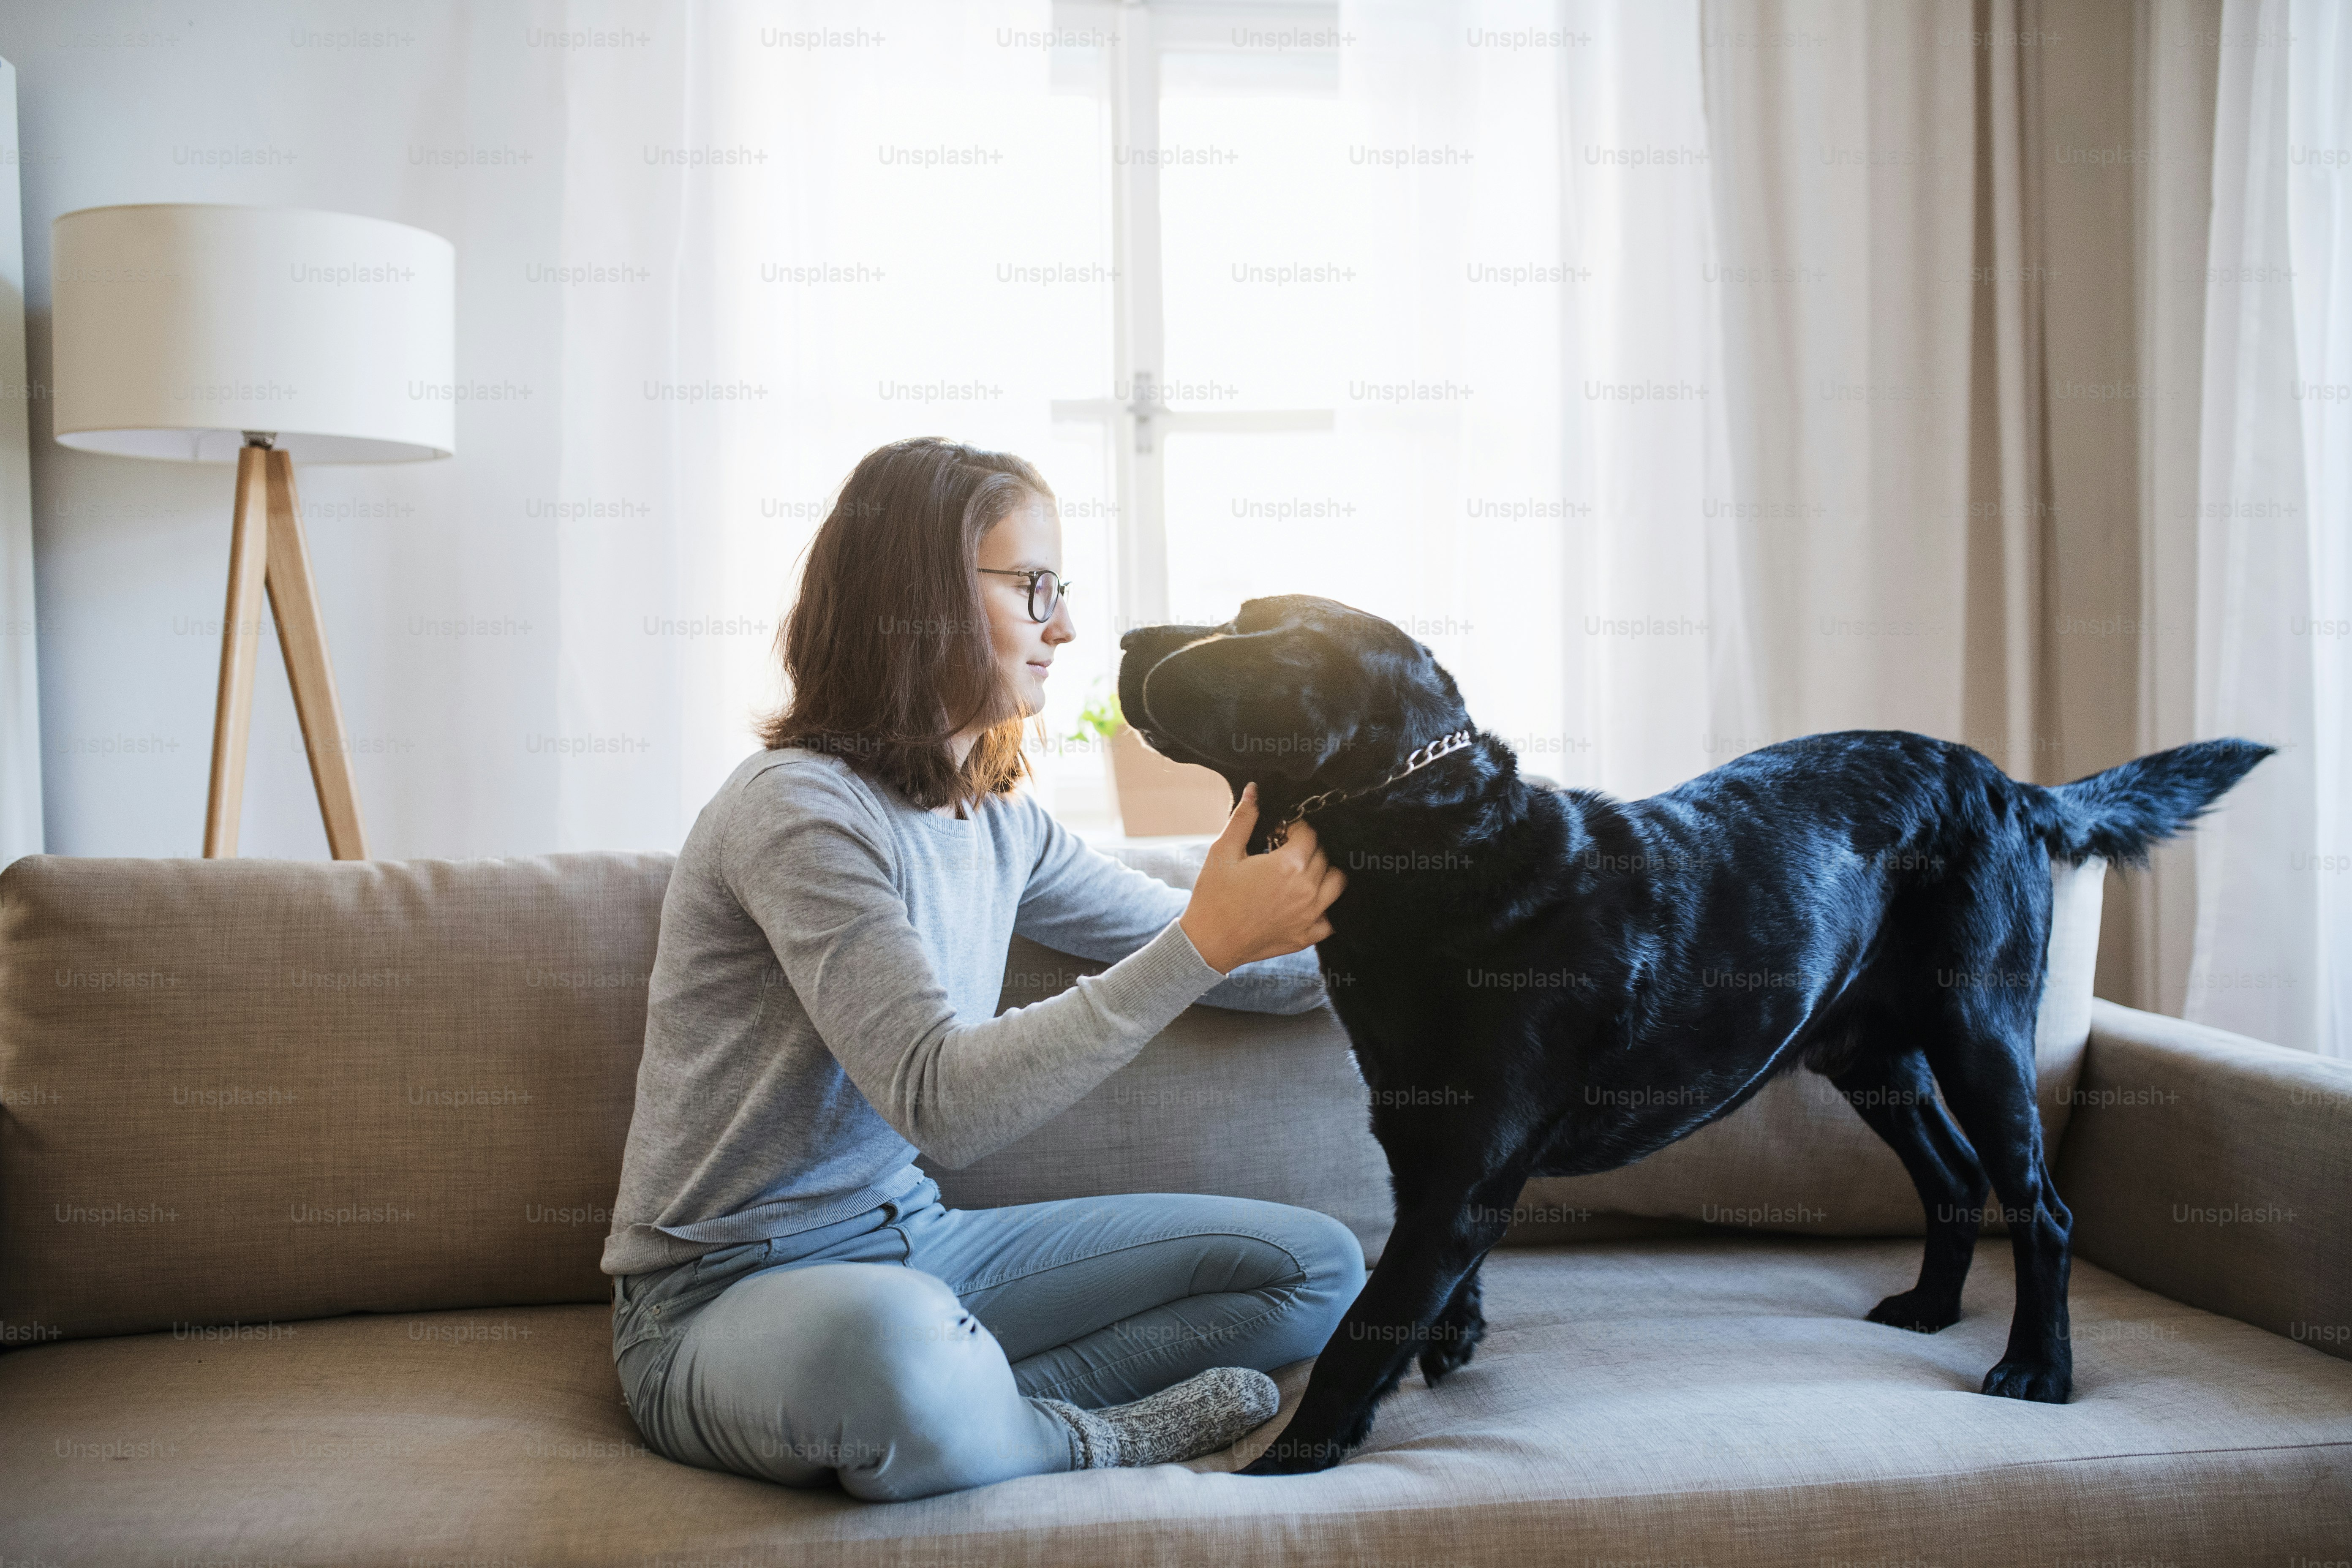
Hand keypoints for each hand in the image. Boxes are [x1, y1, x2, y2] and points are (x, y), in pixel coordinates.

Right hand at [1178, 783, 1345, 973]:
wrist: (1208, 942)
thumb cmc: (1213, 896)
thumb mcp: (1223, 852)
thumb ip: (1243, 819)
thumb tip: (1254, 791)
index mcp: (1287, 866)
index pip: (1310, 834)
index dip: (1296, 828)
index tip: (1280, 833)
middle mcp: (1306, 889)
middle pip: (1323, 857)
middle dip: (1307, 849)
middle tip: (1284, 852)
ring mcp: (1309, 915)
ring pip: (1336, 884)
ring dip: (1323, 873)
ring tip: (1301, 873)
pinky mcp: (1307, 936)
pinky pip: (1331, 918)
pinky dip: (1326, 908)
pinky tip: (1309, 902)